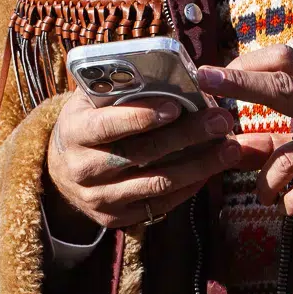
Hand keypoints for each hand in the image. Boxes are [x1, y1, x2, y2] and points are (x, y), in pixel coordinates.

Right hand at [46, 91, 241, 228]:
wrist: (62, 173)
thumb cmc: (88, 125)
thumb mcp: (89, 102)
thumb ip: (118, 90)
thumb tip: (167, 74)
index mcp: (74, 133)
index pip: (108, 126)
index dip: (142, 117)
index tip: (178, 105)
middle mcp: (84, 169)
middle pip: (142, 153)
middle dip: (187, 136)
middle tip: (222, 121)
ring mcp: (100, 198)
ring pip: (157, 183)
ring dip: (199, 166)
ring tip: (230, 149)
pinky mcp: (118, 219)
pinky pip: (161, 204)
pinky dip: (190, 187)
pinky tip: (211, 169)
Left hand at [198, 45, 292, 217]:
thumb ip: (289, 120)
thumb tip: (234, 128)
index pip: (285, 59)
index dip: (248, 63)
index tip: (216, 74)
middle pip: (282, 89)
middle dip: (240, 83)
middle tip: (207, 81)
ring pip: (287, 156)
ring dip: (267, 182)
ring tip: (265, 196)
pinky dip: (292, 202)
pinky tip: (291, 207)